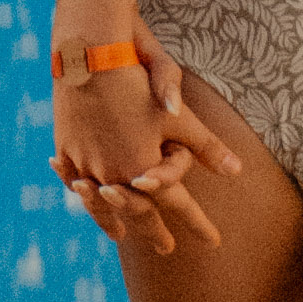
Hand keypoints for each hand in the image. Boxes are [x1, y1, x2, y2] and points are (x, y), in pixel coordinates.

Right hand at [52, 19, 217, 250]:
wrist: (87, 53)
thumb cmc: (137, 81)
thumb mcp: (178, 116)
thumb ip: (206, 147)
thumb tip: (238, 172)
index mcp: (143, 168)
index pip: (177, 205)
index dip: (198, 224)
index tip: (214, 242)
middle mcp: (113, 174)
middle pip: (137, 212)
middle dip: (153, 232)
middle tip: (166, 249)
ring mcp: (85, 164)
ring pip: (100, 203)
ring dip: (112, 222)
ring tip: (120, 237)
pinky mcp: (64, 149)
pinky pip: (73, 180)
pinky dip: (82, 193)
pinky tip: (85, 195)